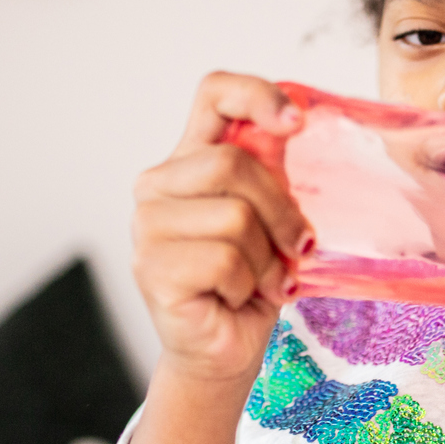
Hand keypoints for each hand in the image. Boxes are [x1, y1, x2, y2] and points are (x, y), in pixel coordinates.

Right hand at [132, 73, 310, 387]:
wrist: (225, 349)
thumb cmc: (249, 282)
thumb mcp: (271, 215)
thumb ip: (272, 169)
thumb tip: (295, 120)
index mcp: (189, 160)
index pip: (215, 94)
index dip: (257, 94)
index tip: (297, 122)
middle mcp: (157, 185)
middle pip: (233, 164)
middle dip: (280, 211)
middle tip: (296, 248)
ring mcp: (147, 226)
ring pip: (235, 217)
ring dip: (267, 259)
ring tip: (261, 281)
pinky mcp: (151, 268)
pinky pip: (225, 261)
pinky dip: (250, 285)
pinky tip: (239, 298)